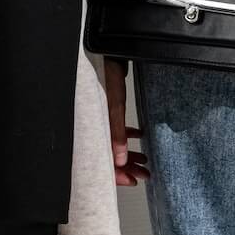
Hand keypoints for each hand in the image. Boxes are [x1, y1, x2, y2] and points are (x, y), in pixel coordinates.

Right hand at [104, 57, 150, 186]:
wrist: (103, 53)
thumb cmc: (105, 76)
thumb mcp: (114, 106)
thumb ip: (117, 132)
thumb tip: (121, 159)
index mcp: (90, 131)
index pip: (101, 162)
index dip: (116, 175)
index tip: (133, 181)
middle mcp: (93, 129)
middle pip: (109, 155)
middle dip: (127, 167)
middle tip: (144, 173)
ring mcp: (98, 120)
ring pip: (113, 144)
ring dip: (129, 152)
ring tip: (144, 160)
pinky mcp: (104, 110)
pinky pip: (115, 128)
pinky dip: (126, 134)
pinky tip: (138, 136)